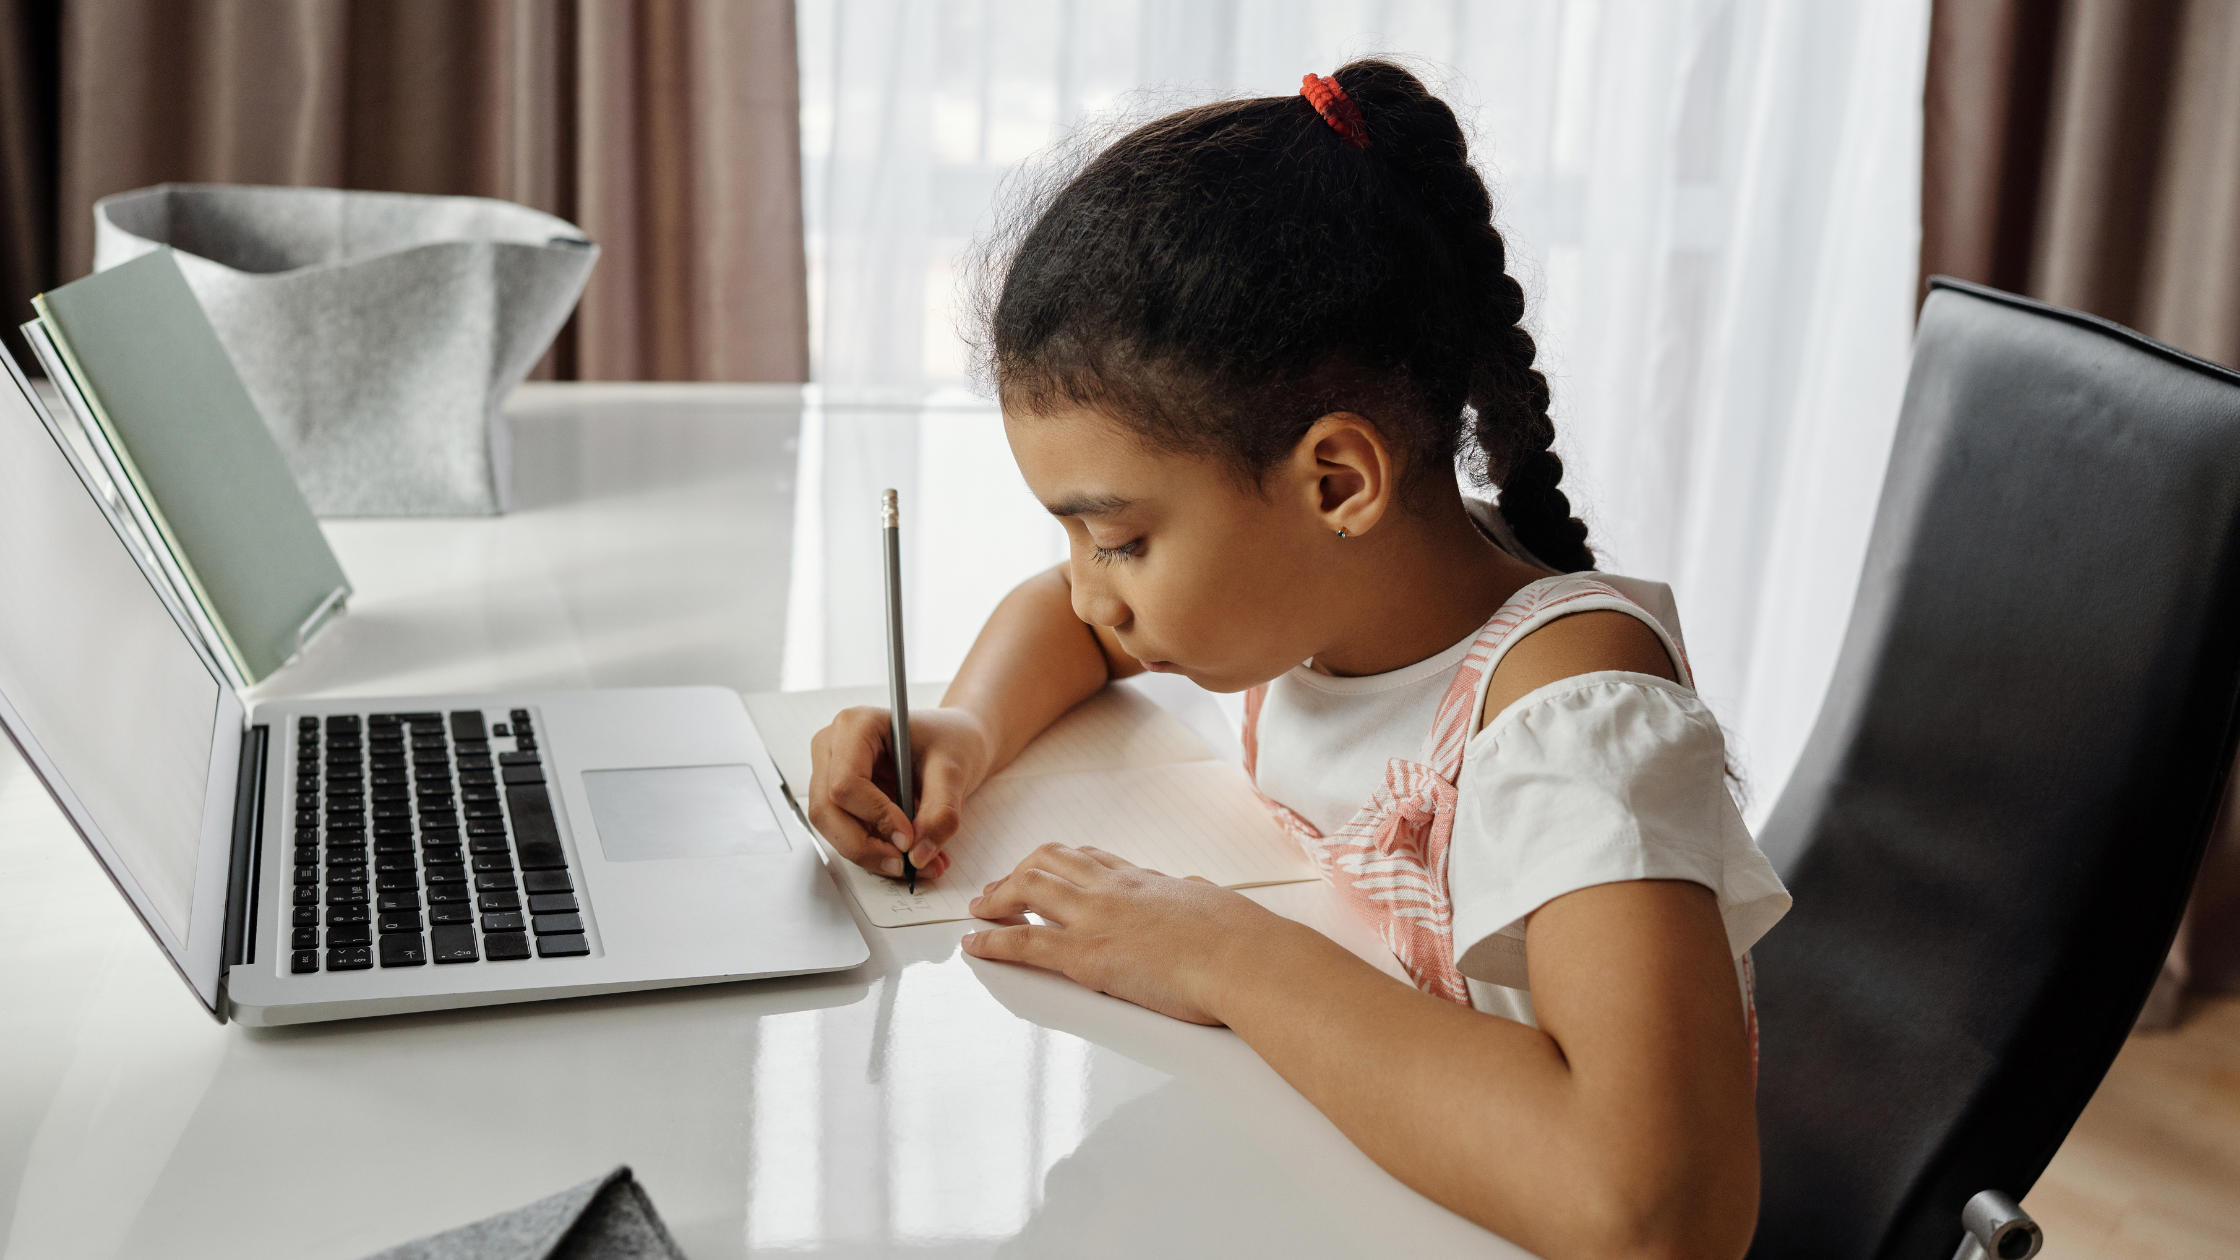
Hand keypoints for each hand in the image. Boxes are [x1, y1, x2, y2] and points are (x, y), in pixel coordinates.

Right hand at [807, 705, 991, 880]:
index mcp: (856, 726)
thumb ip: (940, 813)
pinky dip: (876, 852)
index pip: (845, 782)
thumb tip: (919, 854)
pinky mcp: (839, 799)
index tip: (908, 838)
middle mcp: (833, 748)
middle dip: (865, 846)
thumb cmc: (950, 740)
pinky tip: (910, 857)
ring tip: (916, 864)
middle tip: (905, 864)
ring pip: (832, 828)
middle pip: (827, 810)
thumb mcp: (954, 771)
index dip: (875, 816)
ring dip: (871, 854)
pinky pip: (847, 833)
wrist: (955, 741)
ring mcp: (830, 774)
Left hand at [960, 844, 1289, 1025]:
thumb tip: (1193, 890)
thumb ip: (1193, 894)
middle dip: (1018, 874)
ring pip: (1028, 890)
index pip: (1090, 860)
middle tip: (999, 890)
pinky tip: (974, 946)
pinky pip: (1024, 943)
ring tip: (979, 910)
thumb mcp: (1215, 902)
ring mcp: (1096, 919)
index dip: (1060, 862)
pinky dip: (991, 943)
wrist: (1246, 957)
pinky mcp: (1086, 956)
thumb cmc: (1243, 939)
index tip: (1045, 867)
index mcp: (1145, 880)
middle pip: (1049, 864)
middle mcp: (1114, 890)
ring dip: (996, 899)